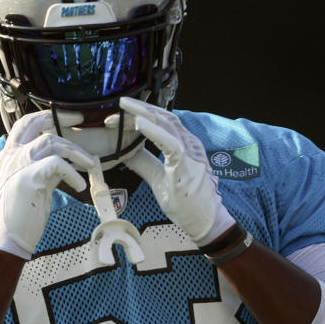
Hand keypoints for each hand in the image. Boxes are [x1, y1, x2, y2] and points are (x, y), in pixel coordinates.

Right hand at [0, 110, 94, 258]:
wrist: (9, 237)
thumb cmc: (21, 214)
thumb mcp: (33, 184)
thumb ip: (46, 169)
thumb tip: (66, 161)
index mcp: (8, 157)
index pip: (23, 125)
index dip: (43, 117)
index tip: (62, 117)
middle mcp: (11, 157)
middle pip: (34, 124)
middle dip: (58, 118)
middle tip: (79, 119)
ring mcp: (19, 165)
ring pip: (51, 142)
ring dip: (75, 151)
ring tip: (89, 163)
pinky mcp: (30, 177)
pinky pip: (58, 164)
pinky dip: (74, 173)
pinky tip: (80, 185)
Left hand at [114, 98, 234, 245]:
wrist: (203, 220)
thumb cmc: (184, 200)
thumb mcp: (157, 177)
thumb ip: (144, 162)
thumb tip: (125, 152)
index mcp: (183, 145)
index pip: (162, 122)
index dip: (142, 115)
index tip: (120, 116)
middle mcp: (188, 144)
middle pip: (164, 117)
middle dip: (141, 108)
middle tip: (120, 102)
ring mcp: (190, 153)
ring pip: (167, 125)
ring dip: (145, 114)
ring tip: (127, 107)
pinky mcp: (187, 165)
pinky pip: (170, 143)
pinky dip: (153, 131)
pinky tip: (138, 123)